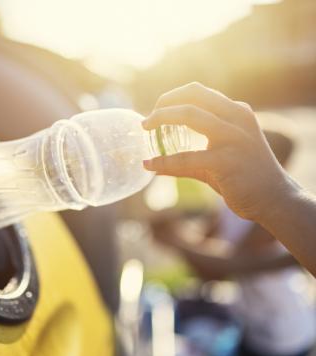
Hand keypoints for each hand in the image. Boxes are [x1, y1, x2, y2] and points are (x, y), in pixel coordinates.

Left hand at [142, 82, 295, 222]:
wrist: (274, 198)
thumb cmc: (244, 177)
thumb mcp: (219, 157)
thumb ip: (189, 157)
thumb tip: (153, 164)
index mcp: (236, 112)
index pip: (198, 92)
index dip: (172, 97)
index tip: (156, 111)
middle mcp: (236, 118)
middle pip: (192, 96)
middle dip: (163, 104)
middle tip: (146, 121)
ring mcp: (234, 137)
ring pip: (189, 115)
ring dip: (161, 119)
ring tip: (145, 129)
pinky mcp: (227, 160)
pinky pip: (187, 158)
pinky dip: (164, 161)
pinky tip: (150, 165)